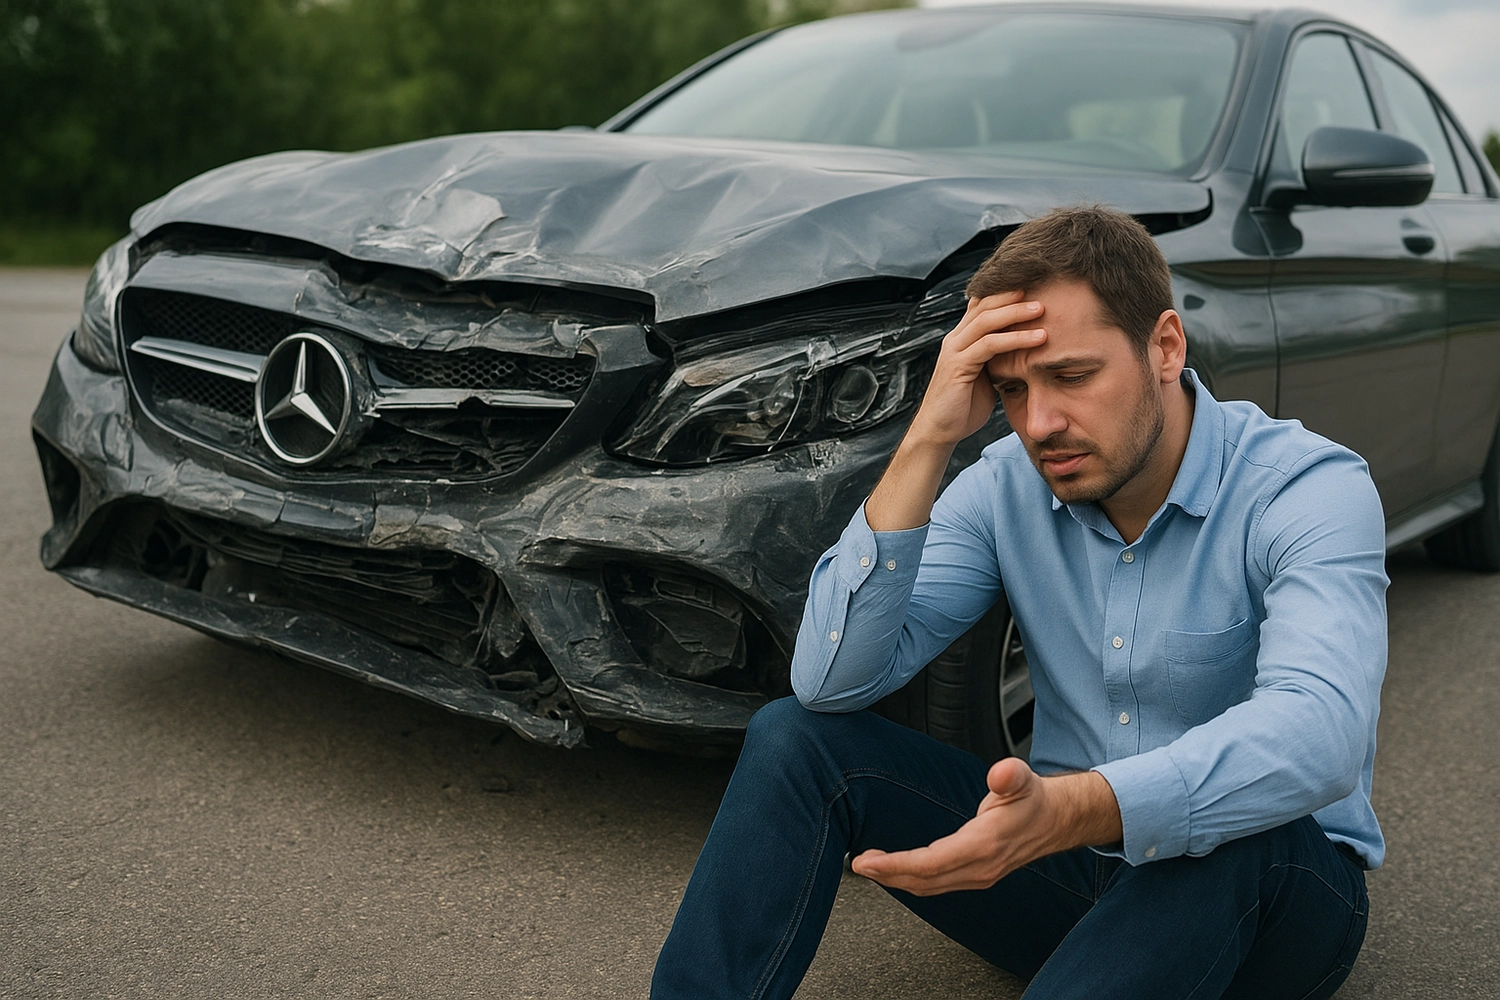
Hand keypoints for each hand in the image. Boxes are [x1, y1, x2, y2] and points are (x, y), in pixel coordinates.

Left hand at [850, 760, 1120, 895]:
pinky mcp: (976, 875)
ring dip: (896, 879)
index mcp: (984, 845)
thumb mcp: (1023, 779)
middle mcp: (979, 868)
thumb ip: (1010, 775)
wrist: (1057, 821)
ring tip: (869, 867)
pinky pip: (937, 884)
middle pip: (924, 881)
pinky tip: (896, 869)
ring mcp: (978, 875)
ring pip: (929, 887)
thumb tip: (1000, 773)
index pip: (931, 863)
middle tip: (856, 864)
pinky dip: (912, 879)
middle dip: (887, 875)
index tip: (867, 862)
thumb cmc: (1034, 799)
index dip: (896, 865)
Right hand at [863, 291, 1045, 530]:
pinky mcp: (958, 367)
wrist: (939, 431)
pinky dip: (1015, 339)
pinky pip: (989, 346)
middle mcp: (955, 340)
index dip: (1005, 294)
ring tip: (1043, 308)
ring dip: (1016, 313)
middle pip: (983, 305)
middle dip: (1012, 295)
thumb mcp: (983, 377)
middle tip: (1042, 288)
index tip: (1034, 287)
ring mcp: (954, 351)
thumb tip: (1021, 351)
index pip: (982, 306)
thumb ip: (996, 360)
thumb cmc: (963, 407)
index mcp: (961, 340)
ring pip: (986, 321)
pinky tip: (1038, 338)